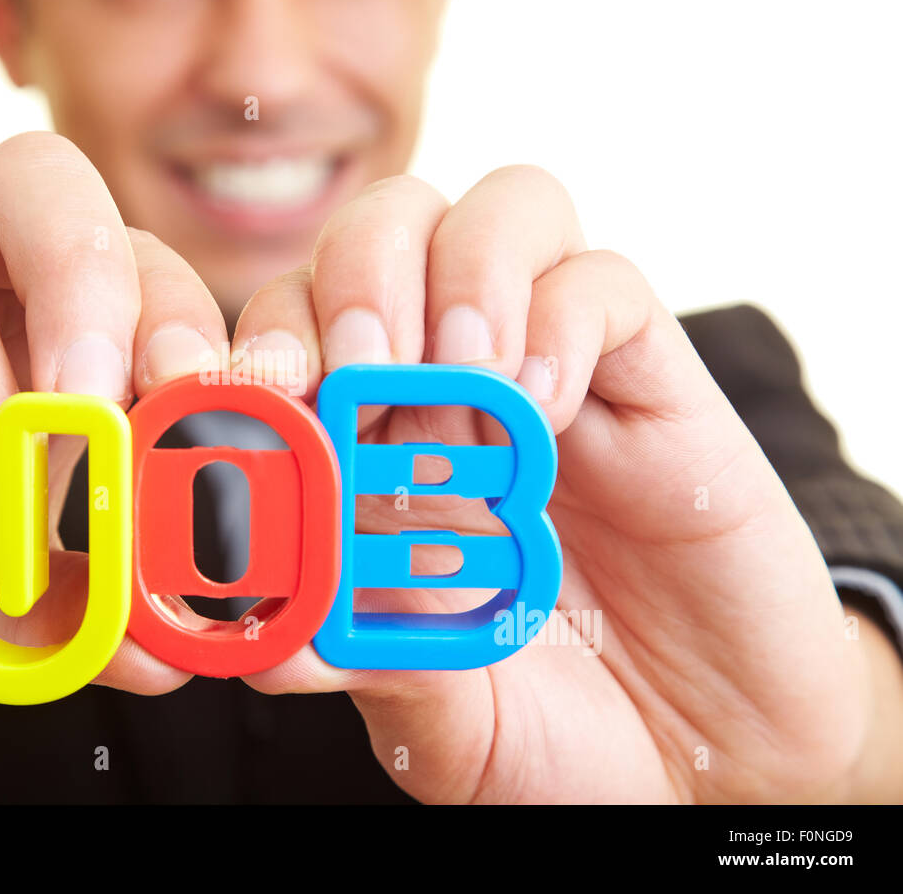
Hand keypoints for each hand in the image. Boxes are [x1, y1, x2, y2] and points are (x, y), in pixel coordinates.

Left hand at [233, 166, 899, 801]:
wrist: (712, 756)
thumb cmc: (562, 731)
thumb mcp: (441, 717)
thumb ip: (363, 664)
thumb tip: (266, 634)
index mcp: (375, 454)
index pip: (294, 329)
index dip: (263, 337)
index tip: (254, 389)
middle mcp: (453, 391)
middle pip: (383, 231)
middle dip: (354, 277)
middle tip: (361, 368)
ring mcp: (551, 372)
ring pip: (498, 211)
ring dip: (460, 269)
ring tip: (464, 369)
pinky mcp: (649, 380)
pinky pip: (604, 282)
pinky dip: (563, 321)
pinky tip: (546, 408)